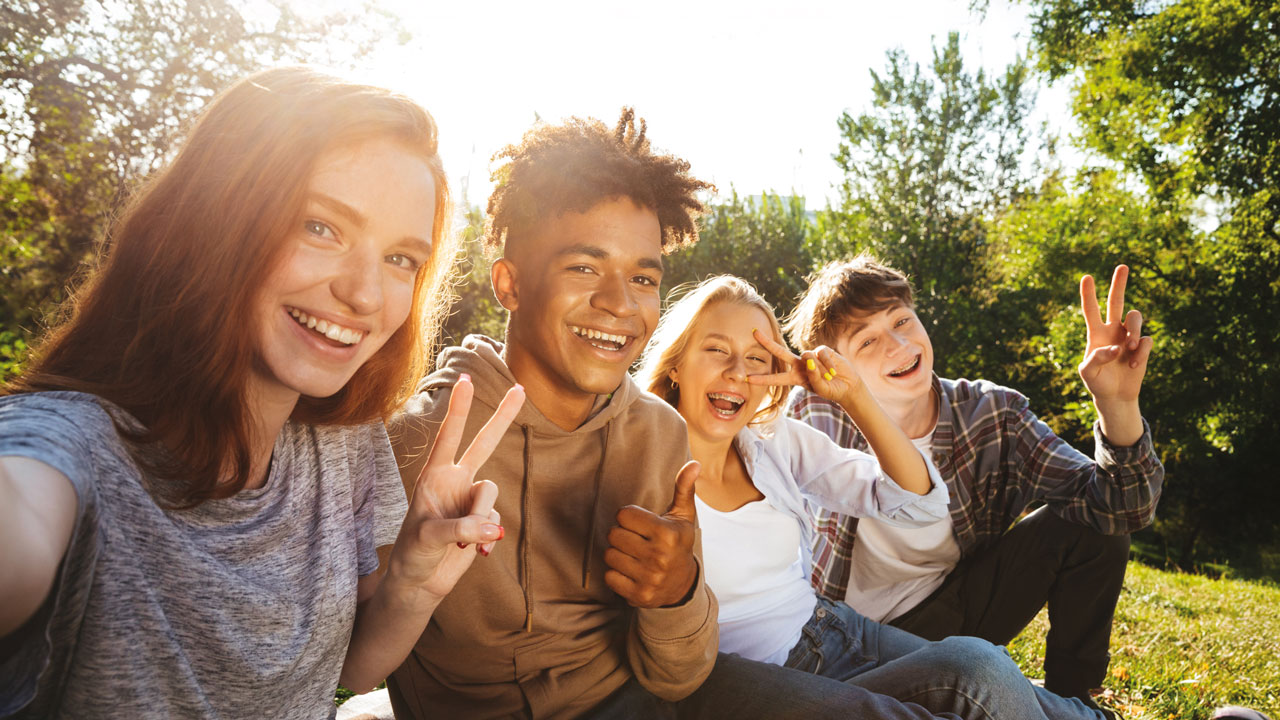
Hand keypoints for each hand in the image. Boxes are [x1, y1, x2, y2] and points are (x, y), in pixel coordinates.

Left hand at [386, 375, 524, 602]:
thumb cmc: (413, 554)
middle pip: (484, 443)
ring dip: (483, 520)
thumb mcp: (428, 538)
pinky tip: (478, 553)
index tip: (467, 380)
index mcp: (434, 476)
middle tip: (520, 388)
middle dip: (503, 417)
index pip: (449, 437)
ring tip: (465, 543)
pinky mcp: (484, 521)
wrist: (420, 582)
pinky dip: (489, 539)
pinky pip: (497, 521)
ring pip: (492, 494)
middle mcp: (455, 482)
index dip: (460, 409)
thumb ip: (460, 528)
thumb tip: (492, 528)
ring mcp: (471, 501)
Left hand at [604, 461, 700, 607]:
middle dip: (621, 535)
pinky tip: (631, 571)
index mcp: (667, 533)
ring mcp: (648, 578)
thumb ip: (684, 488)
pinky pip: (609, 576)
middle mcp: (658, 556)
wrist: (682, 586)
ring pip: (609, 555)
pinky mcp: (638, 595)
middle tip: (636, 540)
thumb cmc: (678, 543)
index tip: (641, 524)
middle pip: (613, 534)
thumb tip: (694, 464)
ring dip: (617, 554)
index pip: (623, 515)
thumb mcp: (683, 516)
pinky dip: (616, 574)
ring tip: (633, 555)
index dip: (629, 517)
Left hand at [746, 330, 865, 407]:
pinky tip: (833, 370)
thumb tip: (808, 357)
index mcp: (795, 378)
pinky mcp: (822, 350)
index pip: (776, 378)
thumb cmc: (831, 389)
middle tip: (754, 333)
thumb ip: (813, 376)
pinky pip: (821, 355)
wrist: (848, 385)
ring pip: (807, 358)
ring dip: (819, 370)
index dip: (762, 379)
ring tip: (829, 377)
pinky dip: (828, 364)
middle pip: (780, 352)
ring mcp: (810, 357)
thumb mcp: (821, 388)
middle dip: (767, 343)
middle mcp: (799, 365)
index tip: (747, 378)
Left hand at [1078, 265, 1152, 403]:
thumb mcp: (1088, 373)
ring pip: (1135, 317)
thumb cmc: (1097, 383)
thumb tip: (1114, 348)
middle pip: (1117, 301)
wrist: (1115, 396)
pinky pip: (1146, 339)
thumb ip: (1096, 359)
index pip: (1091, 310)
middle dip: (1119, 284)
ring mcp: (1128, 336)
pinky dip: (1141, 352)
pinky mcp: (1142, 346)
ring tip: (1129, 348)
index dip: (1089, 294)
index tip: (1086, 277)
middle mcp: (1112, 330)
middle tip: (1122, 266)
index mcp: (1096, 333)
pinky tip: (1134, 365)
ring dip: (1133, 330)